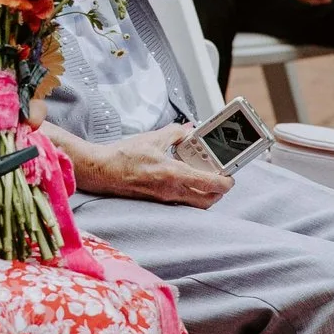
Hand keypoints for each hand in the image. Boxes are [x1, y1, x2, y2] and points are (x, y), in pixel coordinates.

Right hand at [75, 124, 232, 208]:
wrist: (102, 171)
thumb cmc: (123, 156)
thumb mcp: (153, 138)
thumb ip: (175, 133)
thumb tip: (188, 130)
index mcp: (173, 174)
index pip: (210, 184)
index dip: (226, 182)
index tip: (231, 177)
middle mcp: (171, 190)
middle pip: (207, 201)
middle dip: (219, 192)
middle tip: (222, 179)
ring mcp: (164, 198)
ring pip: (194, 203)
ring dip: (204, 194)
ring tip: (205, 178)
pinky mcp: (157, 200)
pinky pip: (181, 201)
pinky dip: (189, 192)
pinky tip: (185, 178)